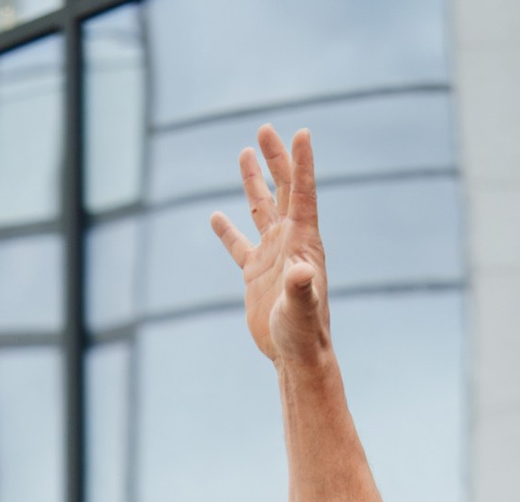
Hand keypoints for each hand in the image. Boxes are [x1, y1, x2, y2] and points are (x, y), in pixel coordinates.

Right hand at [212, 123, 329, 367]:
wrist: (295, 354)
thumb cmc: (303, 332)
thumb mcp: (302, 308)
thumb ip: (301, 288)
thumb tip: (300, 273)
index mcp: (303, 241)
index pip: (303, 194)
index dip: (302, 163)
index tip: (301, 132)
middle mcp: (289, 241)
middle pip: (283, 190)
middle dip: (275, 159)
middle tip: (266, 129)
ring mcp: (271, 255)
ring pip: (261, 209)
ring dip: (254, 182)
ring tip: (246, 152)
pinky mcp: (255, 273)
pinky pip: (238, 245)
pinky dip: (227, 231)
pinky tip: (215, 215)